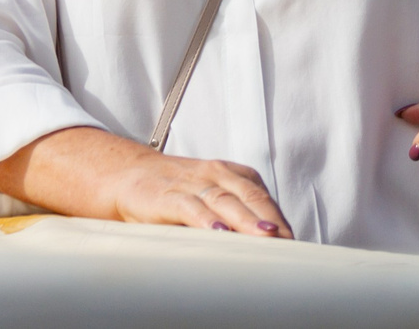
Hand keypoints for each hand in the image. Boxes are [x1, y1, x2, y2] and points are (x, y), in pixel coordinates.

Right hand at [0, 125, 290, 236]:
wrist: (120, 176)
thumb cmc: (170, 194)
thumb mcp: (208, 197)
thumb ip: (237, 213)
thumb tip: (271, 245)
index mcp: (230, 174)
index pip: (262, 195)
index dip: (279, 218)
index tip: (297, 245)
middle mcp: (214, 174)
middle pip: (250, 197)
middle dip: (271, 220)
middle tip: (290, 244)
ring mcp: (189, 184)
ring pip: (225, 201)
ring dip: (247, 220)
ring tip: (267, 238)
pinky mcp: (165, 197)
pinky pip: (189, 208)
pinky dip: (205, 219)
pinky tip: (218, 233)